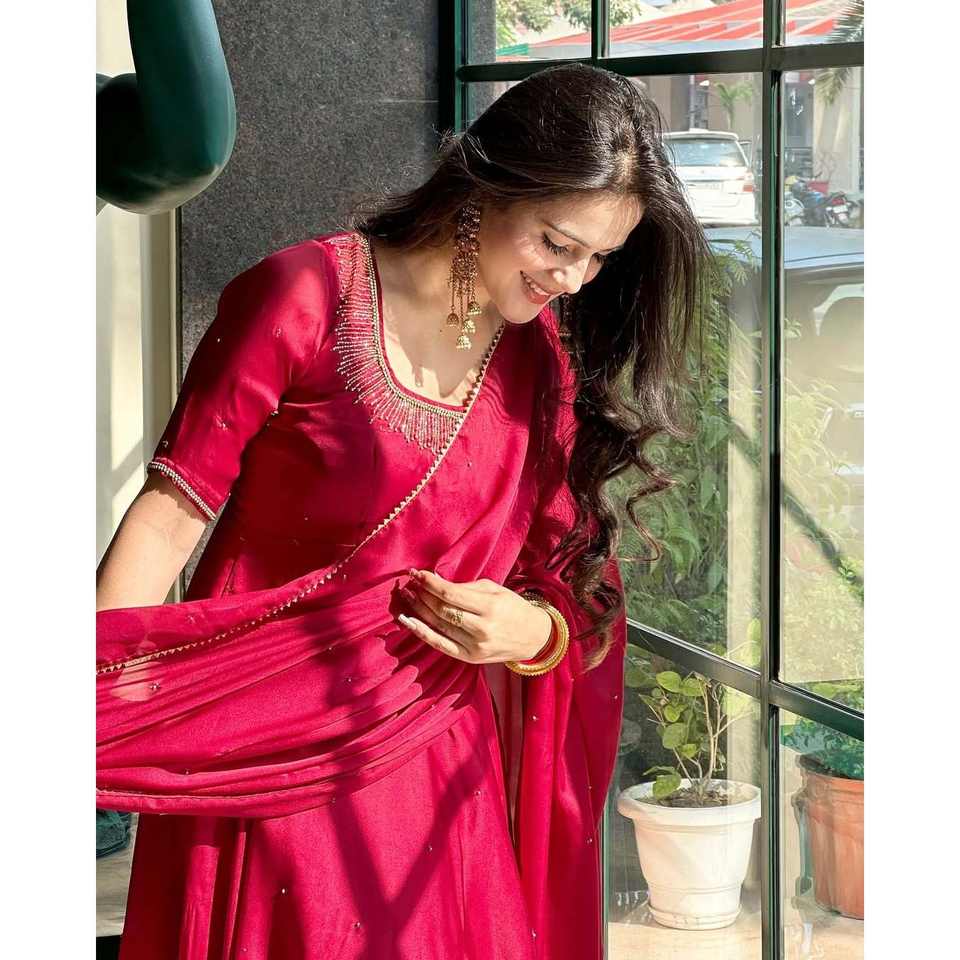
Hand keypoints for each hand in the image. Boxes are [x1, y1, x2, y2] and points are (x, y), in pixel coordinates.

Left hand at [396, 568, 553, 664]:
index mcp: (490, 607)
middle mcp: (482, 628)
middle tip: (409, 584)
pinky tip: (409, 621)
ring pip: (438, 626)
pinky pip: (440, 644)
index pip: (450, 594)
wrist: (533, 637)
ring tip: (406, 597)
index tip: (415, 573)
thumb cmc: (512, 608)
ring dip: (418, 610)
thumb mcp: (495, 590)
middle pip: (441, 610)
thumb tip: (436, 583)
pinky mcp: (470, 658)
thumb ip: (465, 587)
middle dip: (422, 594)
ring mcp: (475, 646)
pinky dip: (422, 633)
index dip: (429, 583)